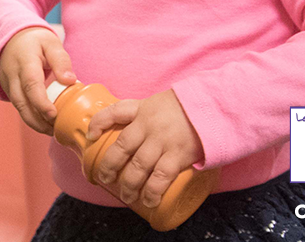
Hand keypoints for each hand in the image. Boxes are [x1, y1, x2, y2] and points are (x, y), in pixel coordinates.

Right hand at [0, 26, 75, 134]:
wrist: (10, 40)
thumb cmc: (35, 41)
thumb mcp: (50, 43)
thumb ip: (61, 60)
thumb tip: (71, 80)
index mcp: (25, 61)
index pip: (31, 84)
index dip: (41, 102)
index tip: (54, 114)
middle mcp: (13, 76)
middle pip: (22, 102)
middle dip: (38, 120)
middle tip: (55, 130)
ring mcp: (9, 85)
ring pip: (19, 108)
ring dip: (34, 123)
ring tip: (52, 130)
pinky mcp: (9, 92)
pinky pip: (19, 107)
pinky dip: (31, 118)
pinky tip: (45, 124)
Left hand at [85, 89, 203, 207]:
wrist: (214, 106)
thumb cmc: (186, 106)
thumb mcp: (161, 103)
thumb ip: (146, 115)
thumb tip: (134, 135)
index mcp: (143, 109)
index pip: (115, 111)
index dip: (99, 123)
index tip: (90, 135)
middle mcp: (149, 124)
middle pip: (121, 147)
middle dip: (109, 166)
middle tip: (104, 179)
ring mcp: (163, 140)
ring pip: (137, 167)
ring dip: (129, 186)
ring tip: (126, 196)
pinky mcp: (178, 155)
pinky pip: (160, 178)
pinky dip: (151, 192)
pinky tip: (148, 200)